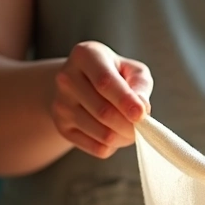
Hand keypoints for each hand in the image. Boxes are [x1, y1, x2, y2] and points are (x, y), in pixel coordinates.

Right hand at [50, 41, 152, 158]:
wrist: (81, 84)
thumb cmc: (115, 74)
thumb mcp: (132, 70)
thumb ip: (140, 85)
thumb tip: (142, 108)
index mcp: (85, 55)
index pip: (105, 82)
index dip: (125, 101)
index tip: (141, 115)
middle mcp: (67, 78)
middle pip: (104, 112)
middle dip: (130, 125)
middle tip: (143, 126)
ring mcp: (61, 104)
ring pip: (102, 134)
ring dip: (124, 137)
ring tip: (130, 129)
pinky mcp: (62, 127)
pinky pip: (97, 148)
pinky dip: (113, 146)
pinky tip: (114, 133)